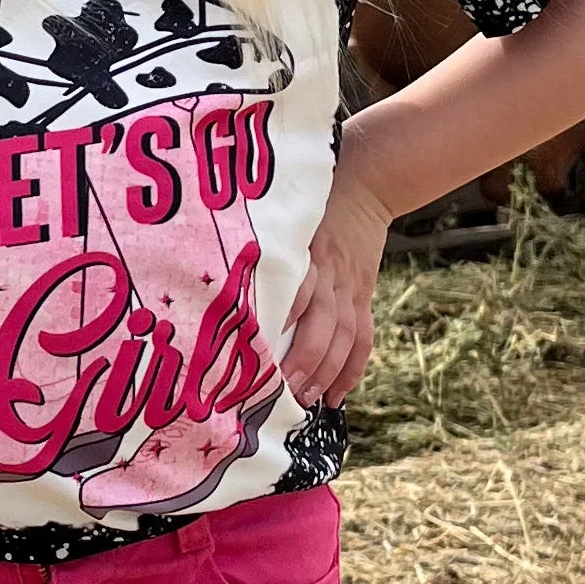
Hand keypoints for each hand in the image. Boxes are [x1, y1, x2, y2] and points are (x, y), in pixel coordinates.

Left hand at [281, 161, 396, 407]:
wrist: (366, 183)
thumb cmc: (311, 202)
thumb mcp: (282, 216)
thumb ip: (259, 244)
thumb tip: (218, 275)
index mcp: (306, 252)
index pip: (296, 289)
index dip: (281, 317)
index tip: (257, 345)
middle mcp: (330, 273)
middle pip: (322, 324)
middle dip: (305, 360)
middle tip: (283, 390)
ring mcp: (350, 288)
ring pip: (344, 337)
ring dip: (328, 372)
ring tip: (309, 401)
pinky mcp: (363, 296)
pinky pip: (363, 338)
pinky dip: (352, 369)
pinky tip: (337, 396)